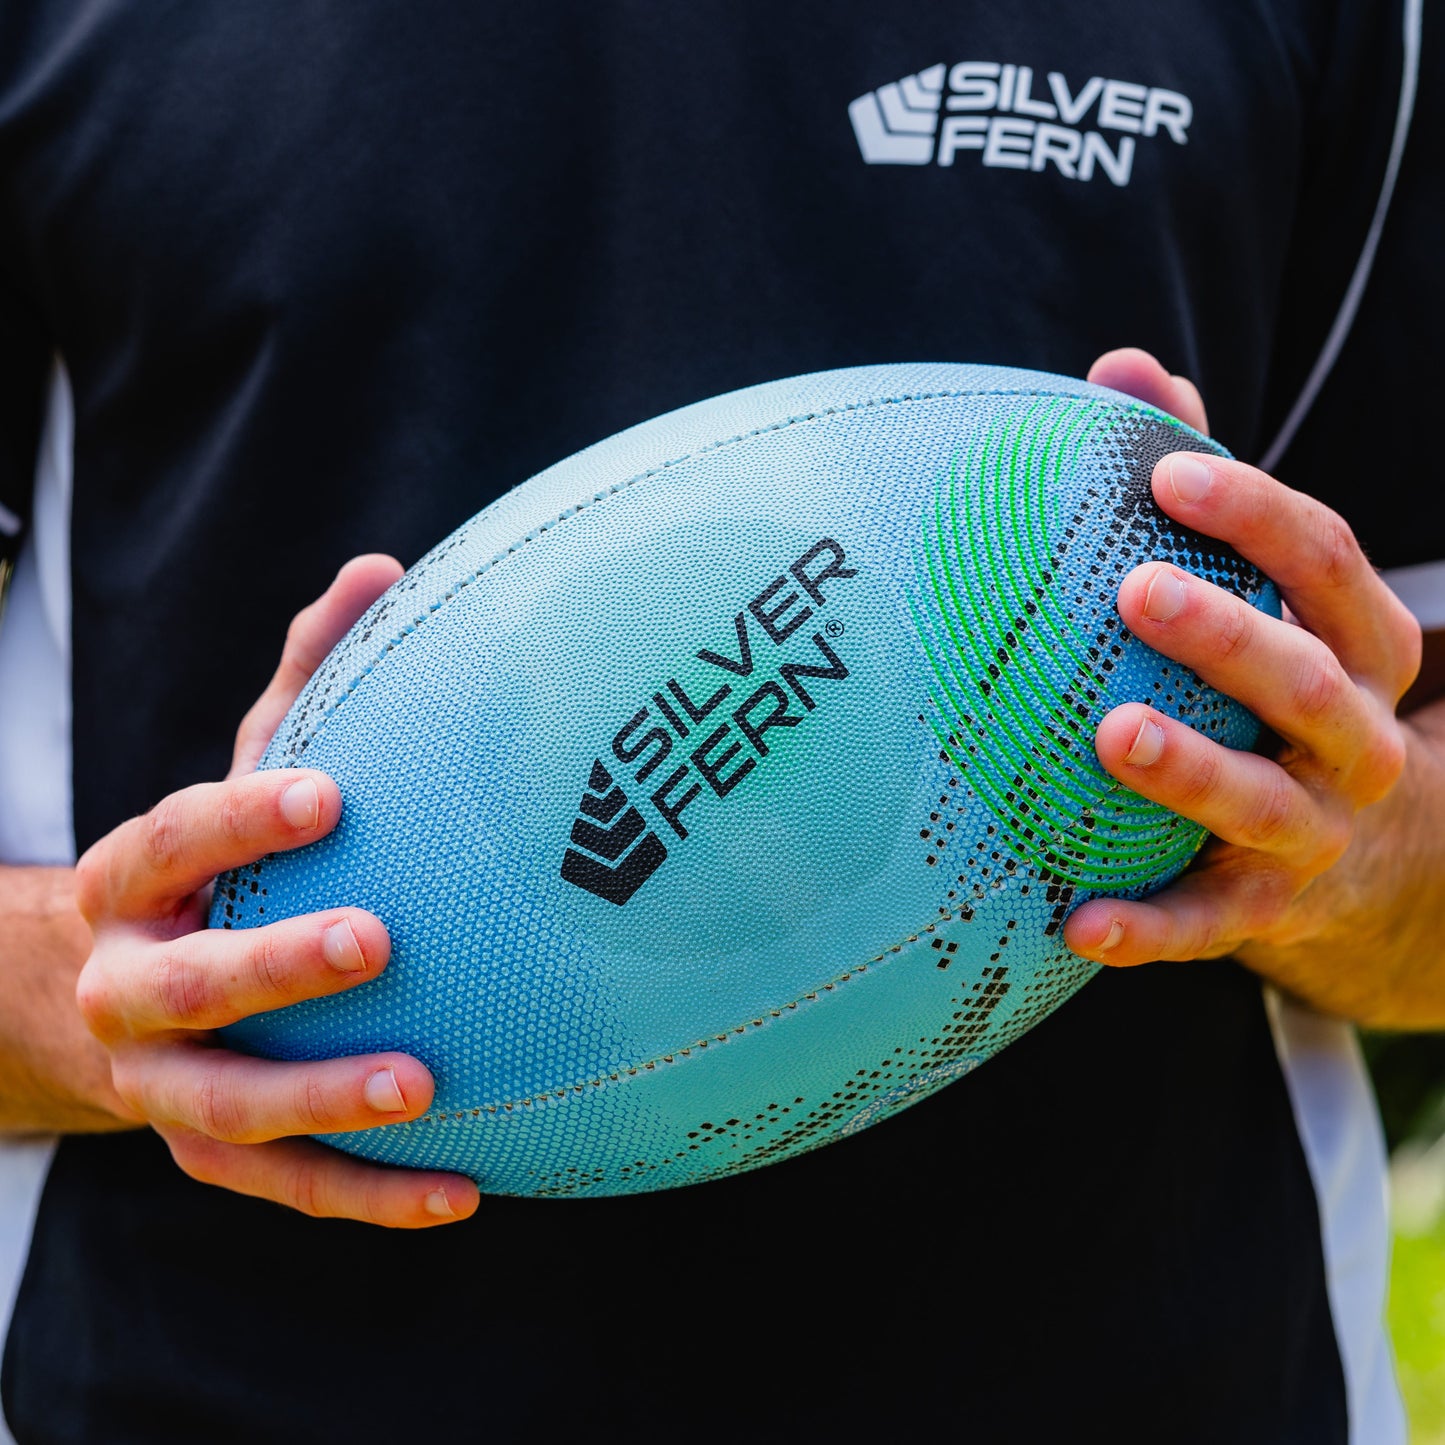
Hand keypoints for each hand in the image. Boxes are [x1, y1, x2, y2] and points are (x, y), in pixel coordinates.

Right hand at [75, 556, 481, 1225]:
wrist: (98, 997)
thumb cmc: (205, 871)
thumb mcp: (236, 777)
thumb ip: (304, 682)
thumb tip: (383, 567)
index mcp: (129, 882)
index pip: (168, 841)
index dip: (237, 820)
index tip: (326, 796)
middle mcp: (126, 985)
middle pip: (186, 985)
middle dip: (270, 968)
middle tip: (375, 942)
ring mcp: (157, 1083)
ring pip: (226, 1107)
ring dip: (318, 1102)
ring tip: (424, 1087)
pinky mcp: (202, 1153)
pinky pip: (284, 1188)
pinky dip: (369, 1196)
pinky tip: (466, 1191)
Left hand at [1063, 349, 1422, 1012]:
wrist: (1378, 873)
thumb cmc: (1286, 703)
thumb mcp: (1276, 606)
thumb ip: (1209, 498)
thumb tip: (1125, 370)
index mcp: (1358, 647)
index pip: (1329, 562)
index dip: (1258, 514)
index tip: (1171, 472)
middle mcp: (1352, 737)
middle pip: (1304, 679)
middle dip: (1229, 632)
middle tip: (1135, 590)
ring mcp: (1314, 832)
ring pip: (1260, 802)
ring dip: (1191, 768)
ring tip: (1111, 734)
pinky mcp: (1264, 913)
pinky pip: (1205, 922)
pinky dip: (1145, 926)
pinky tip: (1073, 921)